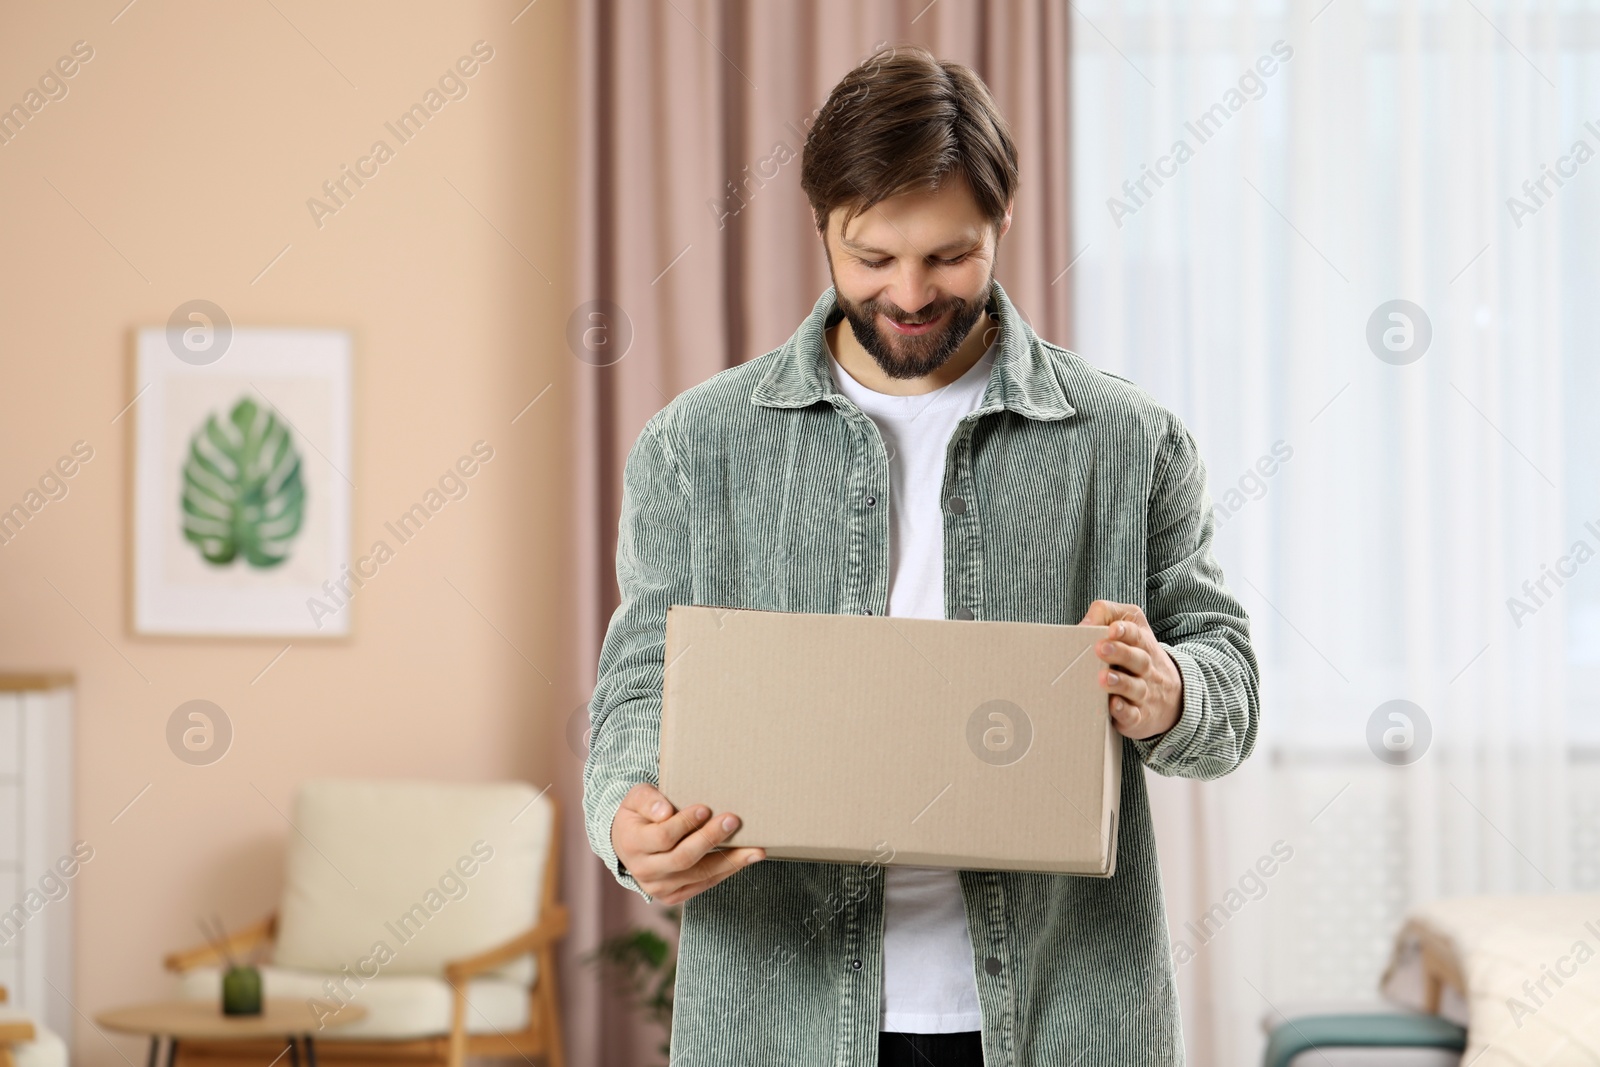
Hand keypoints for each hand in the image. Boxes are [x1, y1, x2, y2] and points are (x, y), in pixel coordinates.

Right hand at [610, 782, 765, 904]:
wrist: (627, 844)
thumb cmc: (639, 815)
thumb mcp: (635, 798)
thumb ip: (648, 800)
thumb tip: (666, 812)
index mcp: (633, 844)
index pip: (663, 836)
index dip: (684, 823)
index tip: (705, 808)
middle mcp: (645, 871)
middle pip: (683, 858)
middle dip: (710, 839)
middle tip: (733, 820)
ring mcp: (659, 888)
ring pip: (699, 875)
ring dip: (729, 861)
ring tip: (755, 849)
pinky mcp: (674, 896)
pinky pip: (705, 884)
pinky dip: (727, 871)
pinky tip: (745, 859)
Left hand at [1079, 600, 1183, 740]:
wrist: (1170, 698)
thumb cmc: (1136, 656)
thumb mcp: (1130, 627)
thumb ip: (1106, 615)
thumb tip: (1083, 625)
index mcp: (1142, 644)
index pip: (1137, 634)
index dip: (1125, 631)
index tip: (1113, 629)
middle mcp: (1146, 667)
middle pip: (1138, 659)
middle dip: (1120, 653)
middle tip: (1100, 649)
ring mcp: (1144, 692)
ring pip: (1135, 687)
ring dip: (1120, 682)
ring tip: (1103, 677)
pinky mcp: (1139, 716)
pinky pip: (1134, 714)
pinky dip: (1124, 710)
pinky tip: (1113, 705)